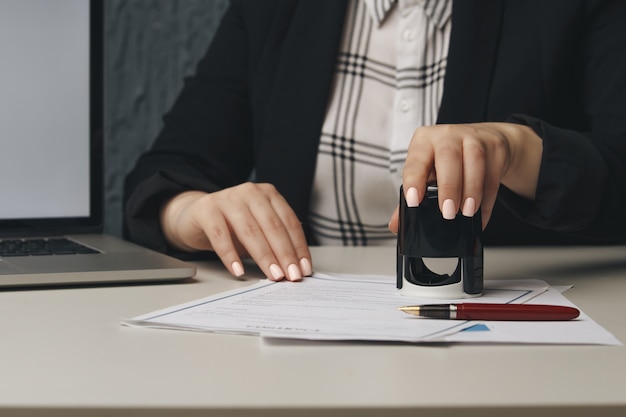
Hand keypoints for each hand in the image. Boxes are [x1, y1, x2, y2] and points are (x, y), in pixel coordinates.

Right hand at [159, 182, 311, 280]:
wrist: (195, 216)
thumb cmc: (231, 225)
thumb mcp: (257, 228)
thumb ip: (275, 240)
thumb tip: (295, 265)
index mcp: (268, 194)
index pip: (289, 222)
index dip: (298, 247)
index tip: (304, 268)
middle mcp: (250, 192)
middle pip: (273, 226)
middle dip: (285, 254)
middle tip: (292, 275)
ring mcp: (228, 198)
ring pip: (250, 231)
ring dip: (264, 256)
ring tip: (273, 275)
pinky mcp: (207, 208)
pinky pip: (221, 235)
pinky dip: (231, 255)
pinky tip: (238, 270)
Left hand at [388, 122, 541, 231]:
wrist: (483, 138)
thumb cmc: (446, 158)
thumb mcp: (427, 171)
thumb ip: (411, 196)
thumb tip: (395, 224)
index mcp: (424, 141)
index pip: (416, 160)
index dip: (414, 180)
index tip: (413, 201)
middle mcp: (447, 135)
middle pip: (449, 157)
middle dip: (448, 187)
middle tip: (447, 212)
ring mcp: (473, 138)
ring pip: (475, 161)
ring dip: (471, 190)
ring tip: (466, 212)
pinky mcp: (495, 146)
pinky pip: (493, 174)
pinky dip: (487, 199)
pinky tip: (480, 215)